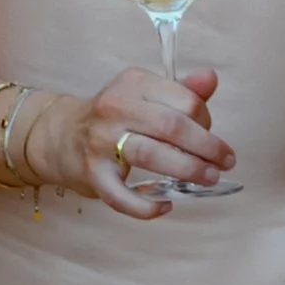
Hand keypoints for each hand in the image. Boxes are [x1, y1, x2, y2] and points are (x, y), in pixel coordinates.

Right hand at [25, 66, 233, 219]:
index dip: (207, 121)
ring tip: (207, 179)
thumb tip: (210, 78)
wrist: (61, 136)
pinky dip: (145, 207)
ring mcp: (101, 141)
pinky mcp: (92, 173)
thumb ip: (181, 90)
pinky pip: (121, 195)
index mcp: (133, 83)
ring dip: (187, 171)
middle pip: (172, 127)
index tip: (211, 134)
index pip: (184, 101)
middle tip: (223, 162)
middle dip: (207, 148)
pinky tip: (164, 207)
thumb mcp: (145, 94)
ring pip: (151, 156)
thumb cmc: (114, 117)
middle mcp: (114, 107)